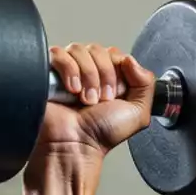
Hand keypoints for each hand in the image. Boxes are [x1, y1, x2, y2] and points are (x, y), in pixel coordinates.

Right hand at [30, 43, 156, 164]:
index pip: (115, 54)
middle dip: (103, 75)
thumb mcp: (138, 112)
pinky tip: (72, 90)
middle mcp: (89, 71)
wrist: (76, 144)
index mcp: (110, 78)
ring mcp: (68, 70)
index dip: (117, 71)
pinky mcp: (49, 71)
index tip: (115, 94)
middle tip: (101, 99)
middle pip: (98, 49)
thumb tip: (130, 59)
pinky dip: (69, 70)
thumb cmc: (101, 134)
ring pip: (80, 50)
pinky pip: (59, 54)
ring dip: (88, 76)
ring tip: (86, 100)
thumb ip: (146, 84)